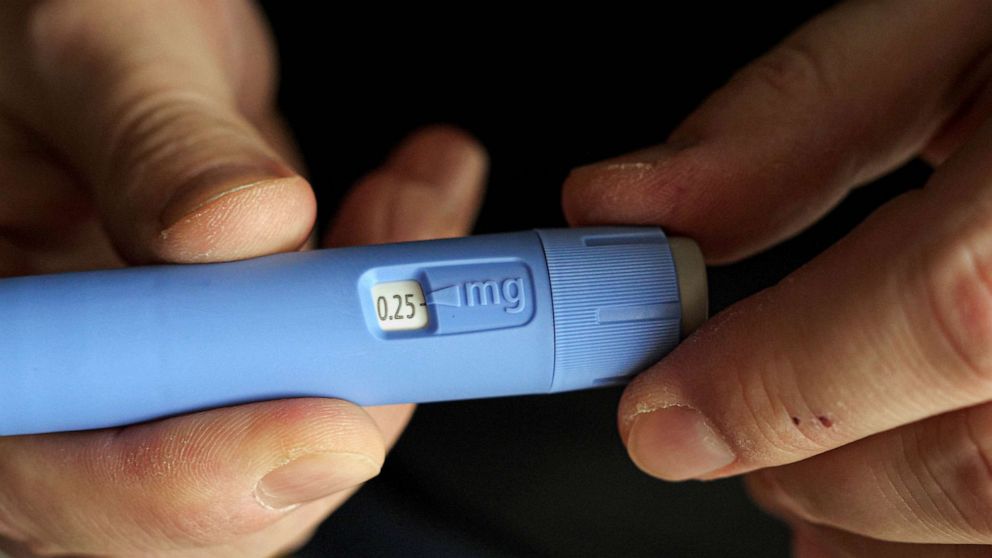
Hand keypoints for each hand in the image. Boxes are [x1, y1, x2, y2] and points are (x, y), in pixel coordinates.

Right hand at [0, 2, 484, 555]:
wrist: (124, 33)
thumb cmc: (66, 25)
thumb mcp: (96, 44)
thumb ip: (155, 138)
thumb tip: (243, 227)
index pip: (54, 473)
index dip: (195, 478)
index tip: (324, 426)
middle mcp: (71, 381)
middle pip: (201, 494)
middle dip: (334, 404)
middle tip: (413, 314)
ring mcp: (164, 375)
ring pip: (295, 442)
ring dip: (387, 336)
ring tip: (412, 205)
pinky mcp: (242, 352)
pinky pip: (338, 375)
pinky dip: (400, 301)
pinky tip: (415, 202)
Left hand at [564, 1, 991, 554]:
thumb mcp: (962, 13)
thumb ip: (800, 115)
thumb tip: (633, 205)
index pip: (953, 307)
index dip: (777, 384)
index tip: (660, 417)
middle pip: (984, 464)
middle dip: (813, 470)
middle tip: (729, 428)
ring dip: (881, 530)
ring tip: (819, 467)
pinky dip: (949, 542)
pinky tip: (912, 502)